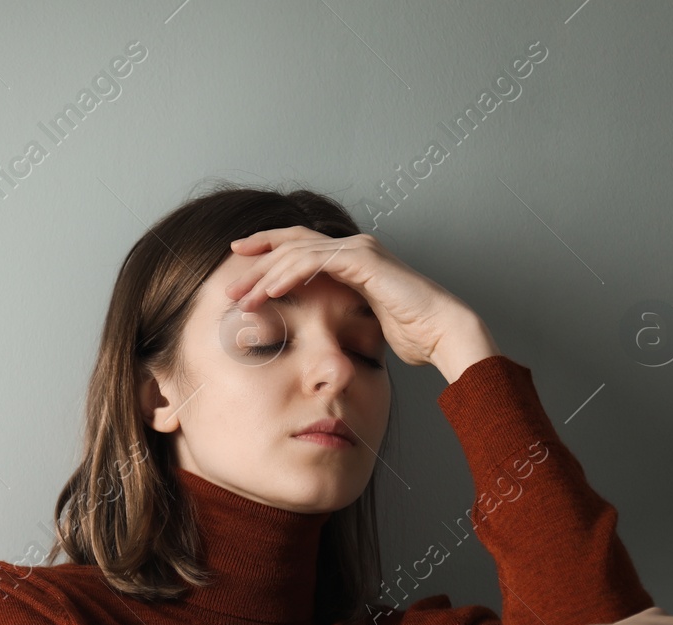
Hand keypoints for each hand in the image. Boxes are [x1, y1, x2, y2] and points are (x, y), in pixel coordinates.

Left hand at [224, 227, 496, 372]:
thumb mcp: (363, 323)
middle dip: (256, 258)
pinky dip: (288, 275)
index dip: (267, 253)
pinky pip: (315, 262)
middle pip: (292, 242)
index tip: (239, 266)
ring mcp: (359, 251)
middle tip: (228, 278)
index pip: (300, 248)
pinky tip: (269, 291)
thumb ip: (339, 315)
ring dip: (265, 274)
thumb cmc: (412, 334)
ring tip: (241, 295)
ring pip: (297, 251)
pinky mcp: (364, 261)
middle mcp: (353, 248)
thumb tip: (316, 332)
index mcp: (351, 260)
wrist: (443, 334)